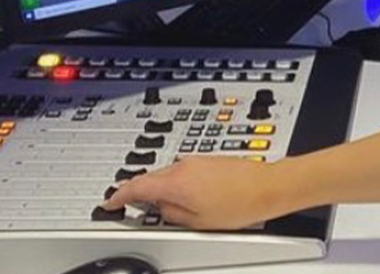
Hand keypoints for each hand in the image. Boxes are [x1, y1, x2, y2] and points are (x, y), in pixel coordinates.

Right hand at [100, 156, 307, 229]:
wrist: (269, 187)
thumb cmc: (240, 204)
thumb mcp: (197, 221)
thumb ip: (171, 213)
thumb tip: (160, 208)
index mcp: (176, 181)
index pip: (136, 186)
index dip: (119, 196)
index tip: (110, 202)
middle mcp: (184, 165)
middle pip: (150, 176)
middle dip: (139, 191)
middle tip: (130, 204)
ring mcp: (197, 159)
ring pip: (167, 172)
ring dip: (160, 186)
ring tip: (165, 205)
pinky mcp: (209, 159)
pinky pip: (182, 170)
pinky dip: (176, 182)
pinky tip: (185, 195)